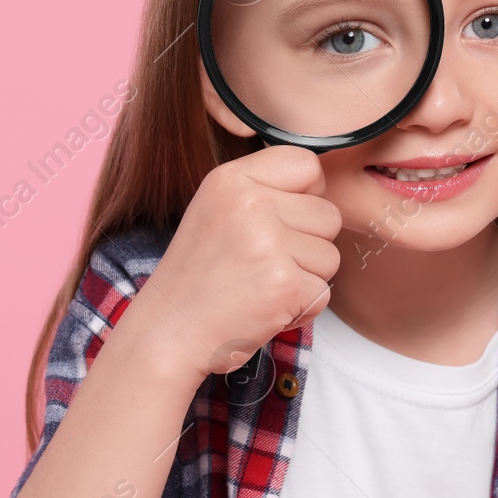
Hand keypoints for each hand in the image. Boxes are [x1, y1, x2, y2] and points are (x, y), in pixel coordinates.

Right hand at [119, 145, 342, 381]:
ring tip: (262, 286)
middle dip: (308, 246)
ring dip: (305, 279)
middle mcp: (250, 203)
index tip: (281, 222)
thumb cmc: (198, 276)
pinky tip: (266, 309)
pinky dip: (302, 309)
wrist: (168, 333)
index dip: (307, 196)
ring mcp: (268, 242)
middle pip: (328, 215)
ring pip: (330, 256)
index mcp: (231, 179)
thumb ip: (264, 190)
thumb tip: (320, 185)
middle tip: (264, 264)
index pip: (306, 164)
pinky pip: (323, 292)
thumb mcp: (217, 210)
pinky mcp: (284, 283)